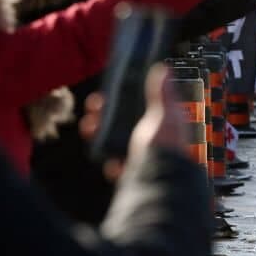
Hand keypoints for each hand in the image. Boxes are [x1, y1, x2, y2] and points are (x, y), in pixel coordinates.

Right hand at [80, 65, 185, 181]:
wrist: (159, 187)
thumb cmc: (164, 149)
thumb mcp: (163, 115)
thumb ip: (161, 94)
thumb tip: (163, 68)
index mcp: (166, 123)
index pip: (142, 105)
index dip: (124, 98)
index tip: (107, 93)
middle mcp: (156, 140)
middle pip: (125, 123)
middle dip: (105, 114)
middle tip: (92, 110)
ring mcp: (144, 157)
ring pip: (116, 142)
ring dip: (100, 134)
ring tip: (89, 128)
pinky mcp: (134, 175)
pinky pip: (117, 166)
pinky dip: (110, 163)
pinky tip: (110, 162)